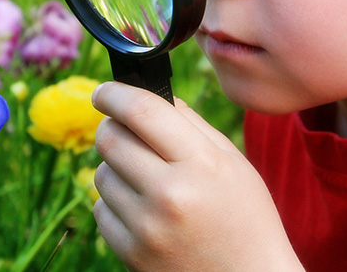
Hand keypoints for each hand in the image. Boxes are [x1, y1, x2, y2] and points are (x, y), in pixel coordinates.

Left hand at [92, 81, 302, 270]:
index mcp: (201, 164)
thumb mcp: (232, 162)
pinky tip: (144, 210)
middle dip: (112, 127)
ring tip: (147, 180)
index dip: (115, 93)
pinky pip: (100, 209)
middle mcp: (170, 194)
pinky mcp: (130, 253)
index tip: (105, 91)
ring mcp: (147, 227)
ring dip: (116, 168)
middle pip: (110, 138)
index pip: (141, 111)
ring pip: (101, 173)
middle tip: (124, 130)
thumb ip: (190, 124)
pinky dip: (116, 203)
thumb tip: (146, 93)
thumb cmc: (245, 217)